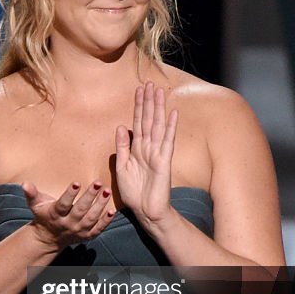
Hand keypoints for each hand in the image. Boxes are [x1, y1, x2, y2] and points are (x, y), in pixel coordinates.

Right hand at [23, 179, 114, 249]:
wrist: (48, 238)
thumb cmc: (43, 215)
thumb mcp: (35, 204)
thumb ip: (31, 193)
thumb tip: (24, 184)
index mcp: (55, 214)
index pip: (63, 204)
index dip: (69, 194)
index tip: (76, 182)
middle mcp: (67, 224)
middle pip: (80, 210)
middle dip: (89, 197)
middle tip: (98, 183)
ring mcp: (78, 231)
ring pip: (91, 219)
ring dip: (100, 206)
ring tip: (106, 192)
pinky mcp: (87, 236)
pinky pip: (98, 229)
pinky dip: (106, 222)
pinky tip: (112, 211)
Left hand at [114, 82, 177, 227]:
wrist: (145, 211)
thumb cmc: (134, 192)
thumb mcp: (122, 167)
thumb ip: (123, 147)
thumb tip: (121, 127)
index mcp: (137, 148)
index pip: (138, 122)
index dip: (138, 106)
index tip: (138, 90)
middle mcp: (148, 147)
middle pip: (148, 119)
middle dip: (148, 101)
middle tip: (149, 82)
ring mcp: (157, 153)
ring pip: (157, 125)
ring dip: (158, 108)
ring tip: (159, 91)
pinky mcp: (164, 161)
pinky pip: (167, 141)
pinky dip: (170, 126)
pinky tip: (173, 113)